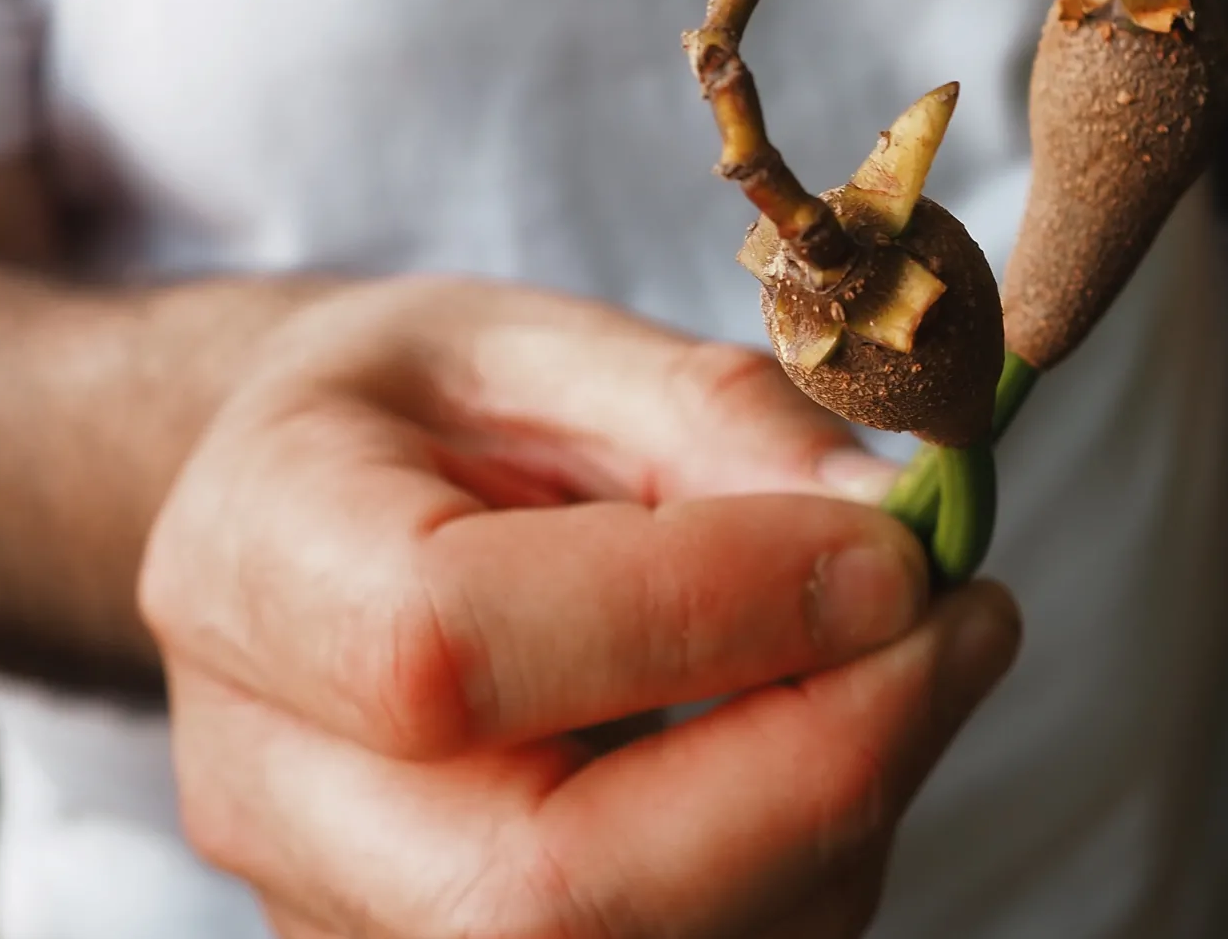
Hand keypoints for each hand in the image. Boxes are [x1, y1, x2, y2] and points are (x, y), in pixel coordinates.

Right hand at [140, 275, 1019, 938]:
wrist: (304, 524)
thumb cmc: (423, 416)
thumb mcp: (549, 345)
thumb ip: (713, 419)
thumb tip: (893, 525)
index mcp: (259, 561)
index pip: (450, 650)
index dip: (703, 613)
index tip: (892, 549)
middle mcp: (266, 784)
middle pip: (544, 891)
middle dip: (818, 766)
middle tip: (968, 623)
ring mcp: (346, 921)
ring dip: (841, 826)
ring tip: (914, 659)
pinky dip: (807, 875)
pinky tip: (841, 739)